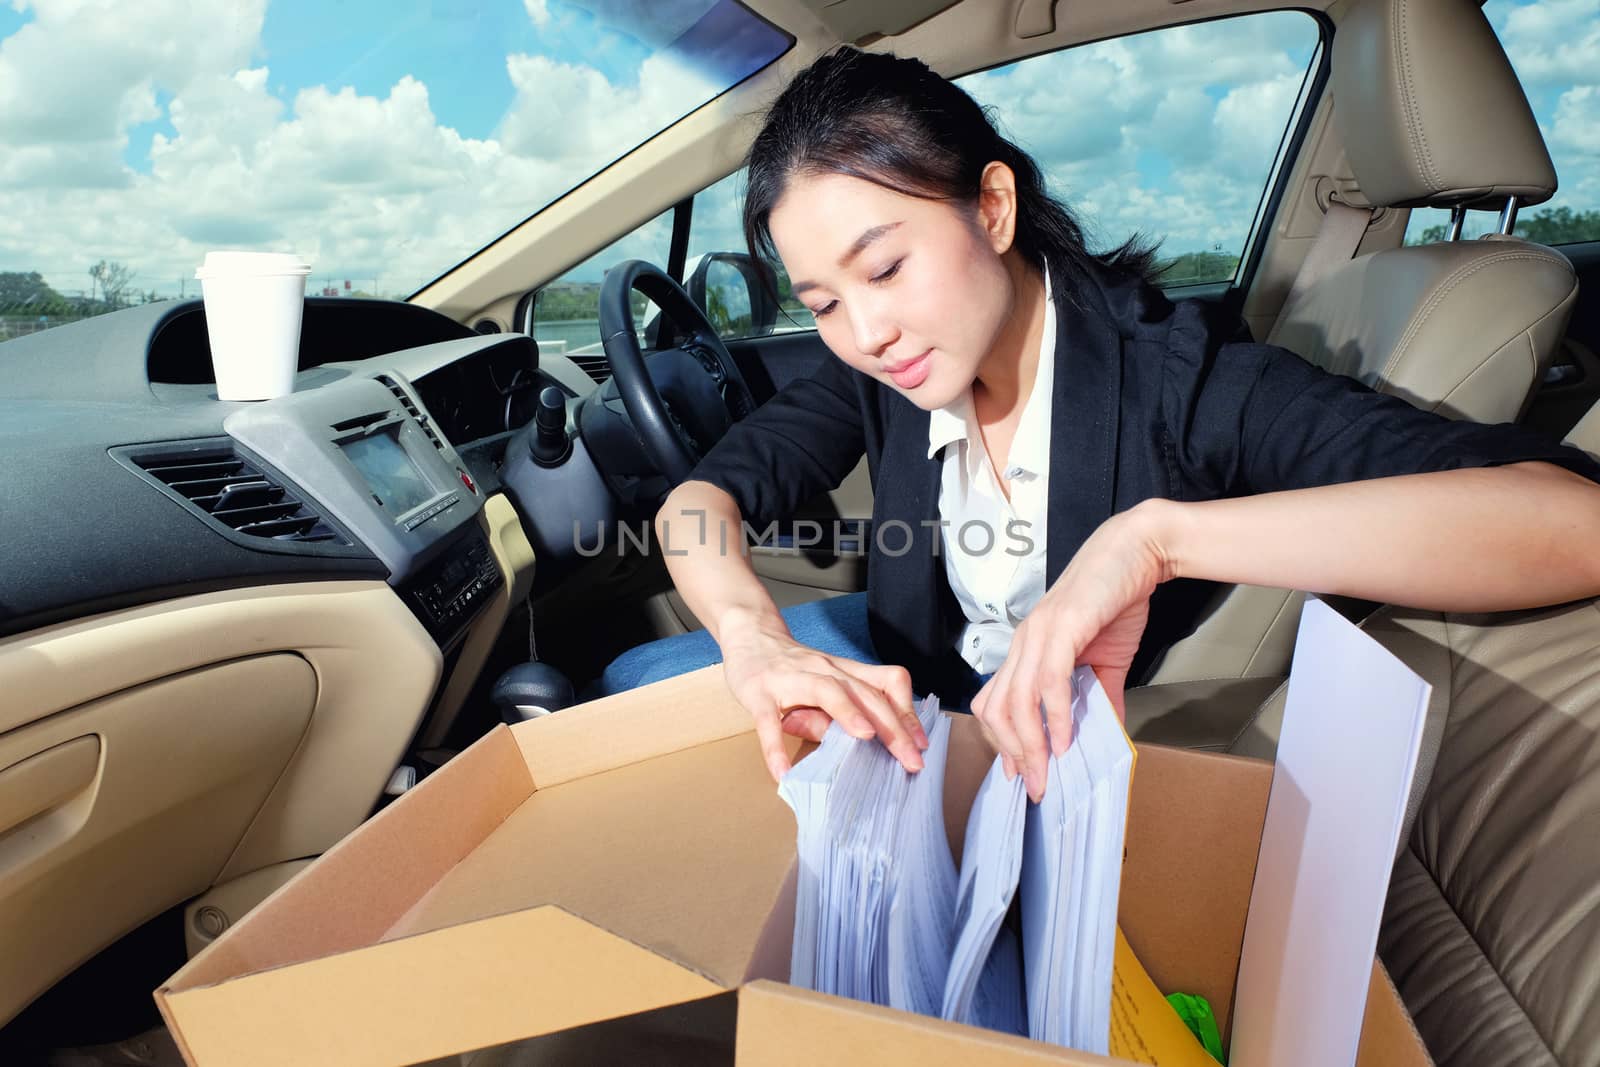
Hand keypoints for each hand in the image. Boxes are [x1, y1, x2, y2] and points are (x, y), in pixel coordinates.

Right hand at [717, 608, 926, 781]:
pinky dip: (775, 746)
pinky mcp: (760, 693)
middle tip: (911, 760)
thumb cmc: (792, 666)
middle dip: (892, 727)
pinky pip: (769, 720)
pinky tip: (782, 771)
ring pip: (826, 691)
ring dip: (848, 713)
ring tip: (866, 739)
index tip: (922, 743)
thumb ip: (840, 712)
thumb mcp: (822, 684)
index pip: (886, 684)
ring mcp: (791, 680)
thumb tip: (856, 743)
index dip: (907, 712)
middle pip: (865, 694)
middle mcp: (824, 671)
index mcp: (844, 671)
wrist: (750, 634)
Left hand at [971, 502, 1171, 800]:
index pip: (996, 704)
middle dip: (1012, 755)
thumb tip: (1103, 737)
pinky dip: (1054, 715)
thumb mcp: (1106, 662)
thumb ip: (1099, 699)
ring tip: (1046, 773)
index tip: (1020, 775)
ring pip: (1016, 699)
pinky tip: (1066, 739)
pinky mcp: (1062, 627)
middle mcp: (1023, 643)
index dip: (1003, 743)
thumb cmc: (1115, 600)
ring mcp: (1038, 633)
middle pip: (996, 709)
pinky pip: (1048, 680)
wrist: (1136, 552)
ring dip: (1029, 744)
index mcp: (1026, 650)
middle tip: (1033, 786)